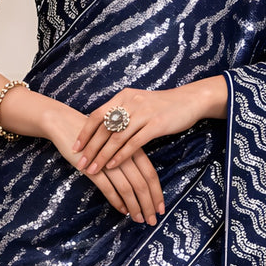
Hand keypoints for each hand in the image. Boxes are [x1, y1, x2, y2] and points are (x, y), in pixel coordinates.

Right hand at [42, 99, 164, 223]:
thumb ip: (129, 158)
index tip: (161, 209)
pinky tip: (122, 211)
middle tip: (152, 221)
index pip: (150, 174)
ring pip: (128, 188)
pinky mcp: (92, 168)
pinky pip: (108, 188)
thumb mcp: (116, 144)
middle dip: (149, 205)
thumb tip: (141, 182)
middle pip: (142, 184)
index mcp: (132, 148)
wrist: (65, 124)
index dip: (157, 193)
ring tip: (139, 219)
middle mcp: (123, 155)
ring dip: (135, 207)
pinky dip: (117, 201)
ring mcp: (108, 161)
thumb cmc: (93, 136)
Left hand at [71, 83, 220, 175]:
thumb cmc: (162, 105)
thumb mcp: (138, 103)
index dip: (85, 132)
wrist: (189, 100)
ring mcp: (143, 113)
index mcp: (123, 97)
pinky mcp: (156, 124)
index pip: (97, 115)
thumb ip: (122, 112)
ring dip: (103, 155)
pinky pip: (134, 143)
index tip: (75, 147)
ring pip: (116, 137)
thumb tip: (103, 128)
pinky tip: (113, 166)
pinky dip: (121, 155)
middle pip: (104, 128)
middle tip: (80, 163)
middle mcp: (130, 102)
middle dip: (90, 148)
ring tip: (93, 169)